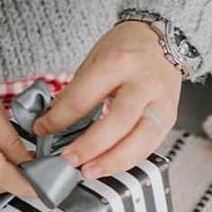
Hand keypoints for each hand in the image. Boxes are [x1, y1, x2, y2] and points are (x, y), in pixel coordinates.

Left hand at [32, 21, 180, 178]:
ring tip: (90, 171)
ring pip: (140, 140)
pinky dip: (128, 160)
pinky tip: (110, 165)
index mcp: (118, 62)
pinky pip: (150, 146)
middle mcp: (143, 83)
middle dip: (90, 146)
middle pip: (117, 121)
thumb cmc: (126, 48)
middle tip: (69, 160)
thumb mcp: (94, 60)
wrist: (162, 40)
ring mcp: (160, 102)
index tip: (42, 130)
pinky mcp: (169, 118)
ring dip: (113, 161)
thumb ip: (76, 93)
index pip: (84, 97)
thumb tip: (53, 124)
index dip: (59, 119)